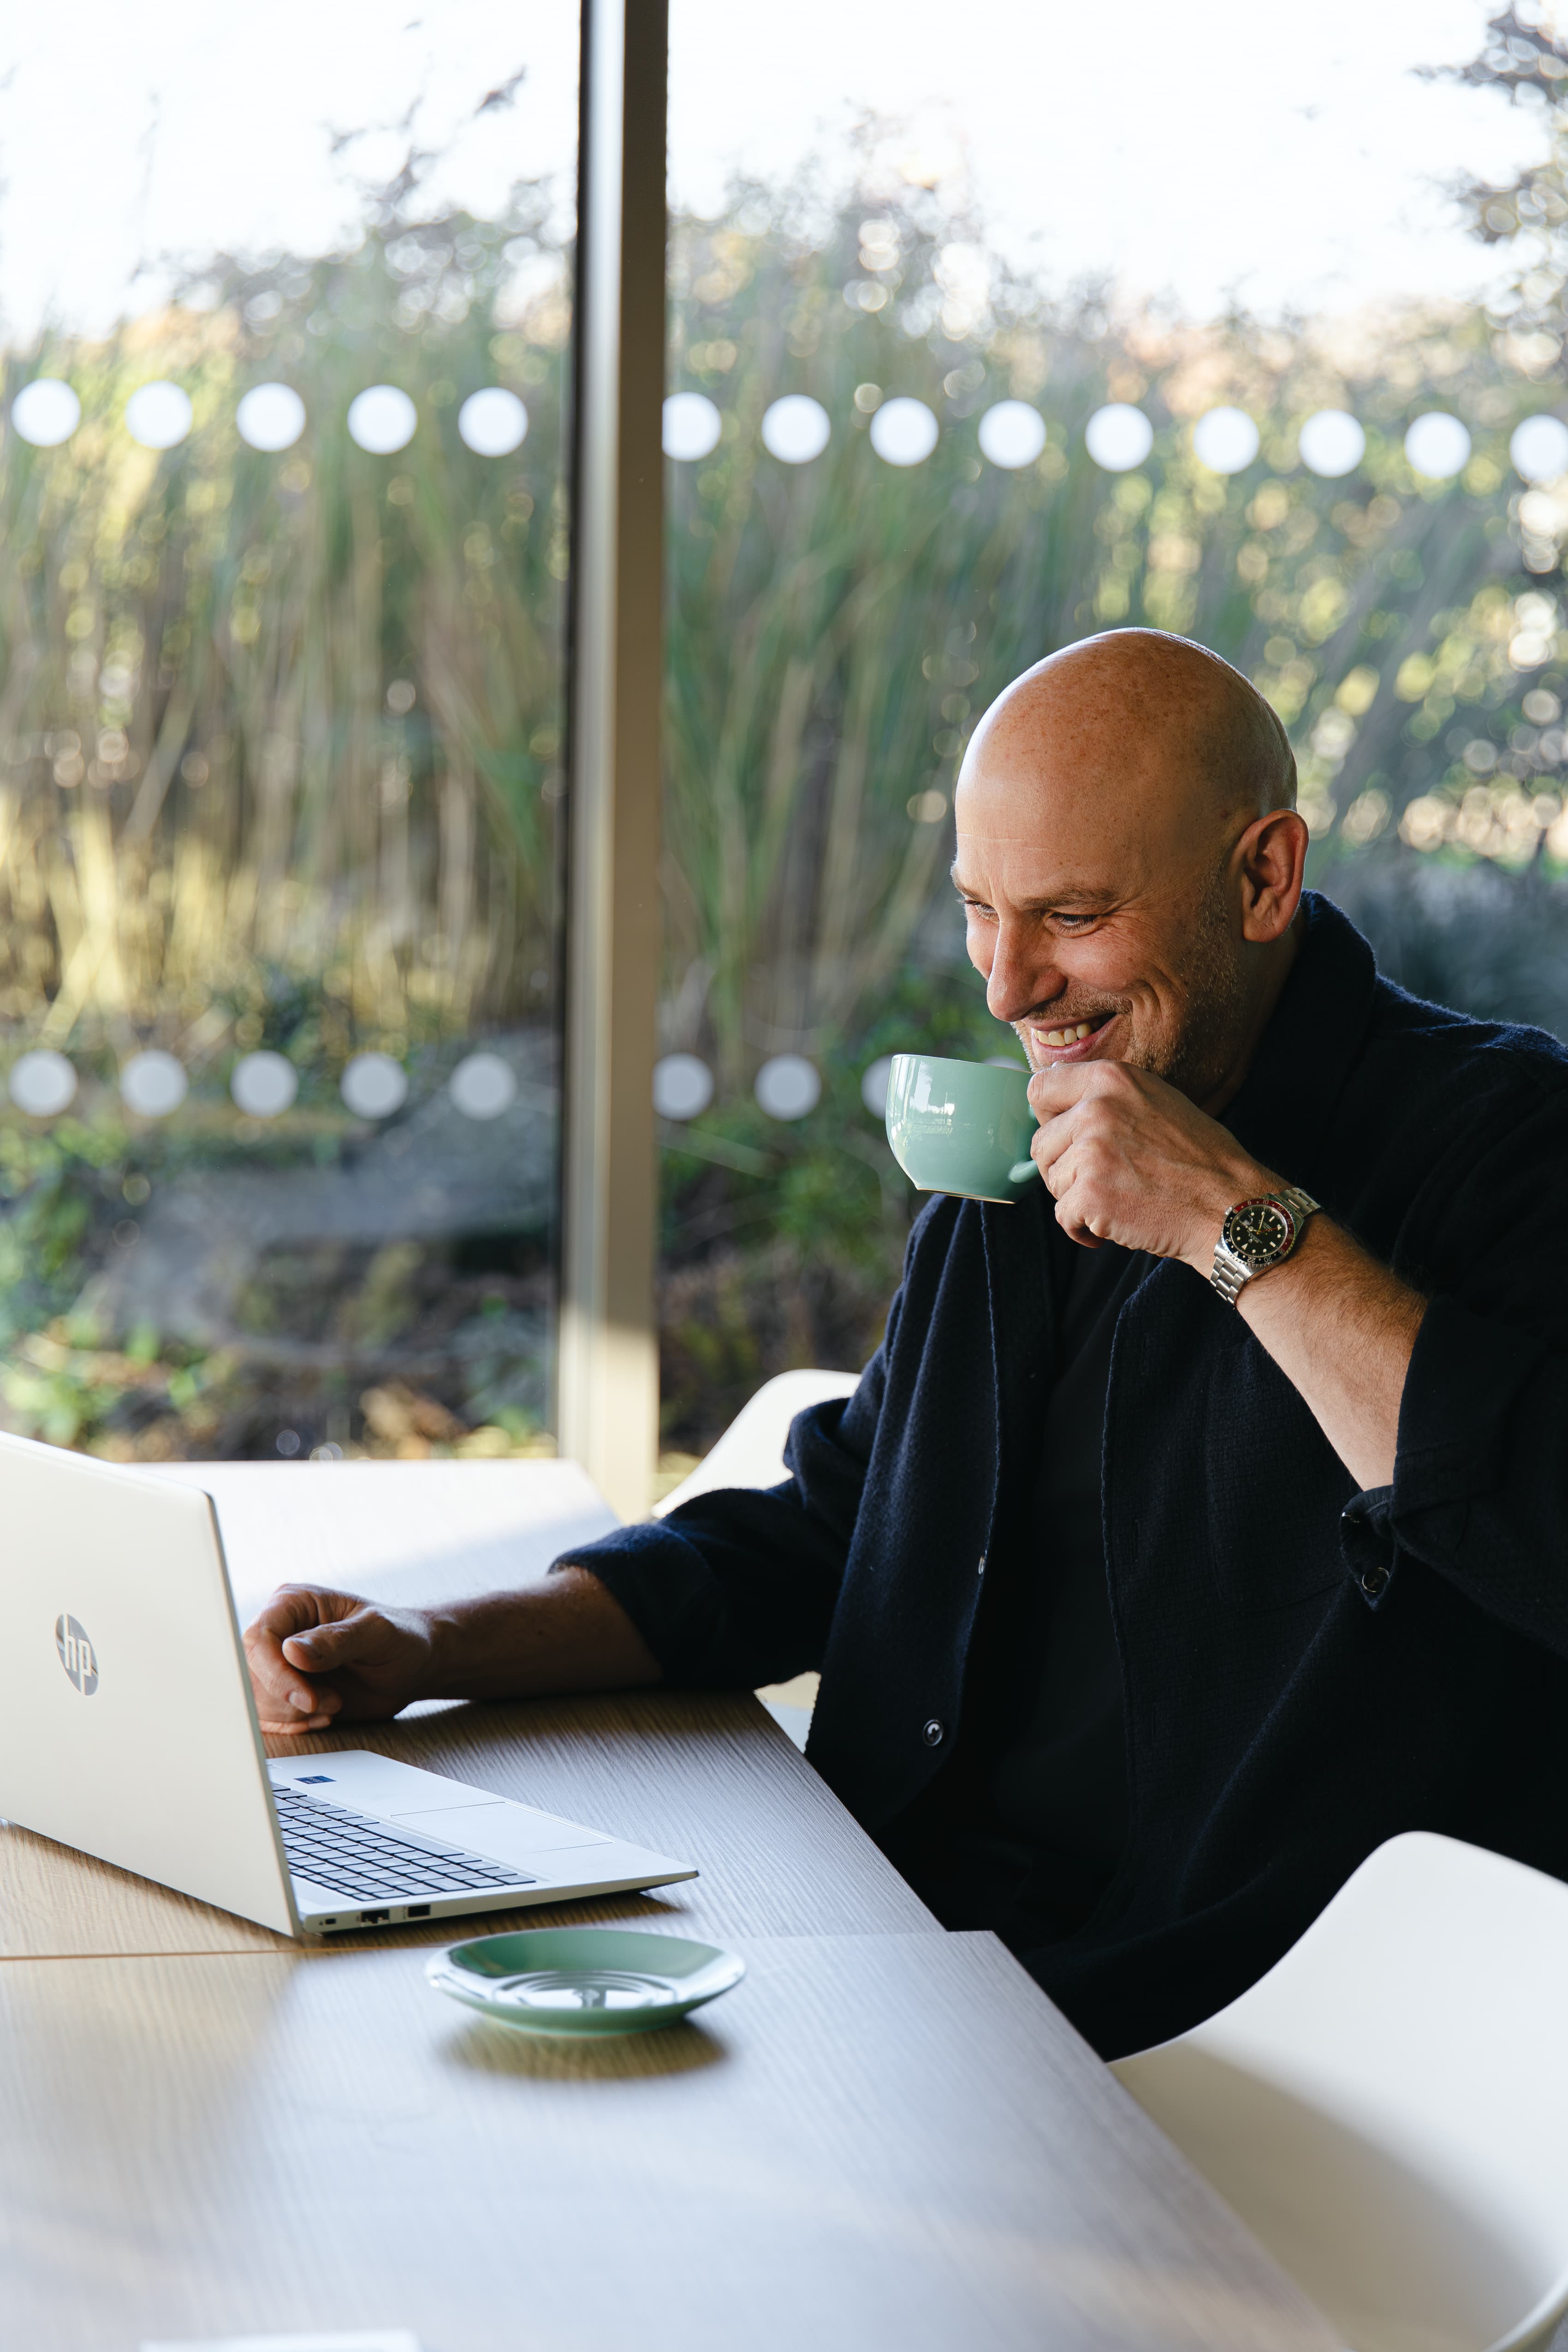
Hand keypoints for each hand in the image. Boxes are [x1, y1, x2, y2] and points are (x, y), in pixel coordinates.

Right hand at [243, 1584, 436, 1735]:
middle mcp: (279, 1631)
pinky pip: (266, 1717)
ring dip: (294, 1713)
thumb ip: (337, 1640)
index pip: (258, 1638)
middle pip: (250, 1673)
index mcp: (294, 1603)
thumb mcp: (378, 1633)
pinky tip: (324, 1717)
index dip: (274, 1674)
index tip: (306, 1699)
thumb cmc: (400, 1638)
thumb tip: (291, 1650)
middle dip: (289, 1698)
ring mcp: (278, 1663)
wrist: (412, 1666)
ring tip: (333, 1703)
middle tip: (332, 1702)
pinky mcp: (284, 1690)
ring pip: (256, 1699)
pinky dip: (293, 1725)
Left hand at [1027, 1061, 1275, 1267]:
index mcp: (1111, 1078)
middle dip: (1064, 1167)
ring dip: (1076, 1197)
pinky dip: (1084, 1229)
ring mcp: (1091, 1152)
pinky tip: (1116, 1224)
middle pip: (1040, 1142)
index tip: (1067, 1138)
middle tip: (1101, 1180)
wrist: (1228, 1206)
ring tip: (1118, 1198)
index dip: (1049, 1119)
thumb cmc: (1199, 1159)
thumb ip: (1105, 1095)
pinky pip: (1063, 1217)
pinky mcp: (1090, 1195)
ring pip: (1052, 1180)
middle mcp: (1096, 1108)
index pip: (1039, 1090)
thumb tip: (1056, 1091)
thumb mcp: (1155, 1100)